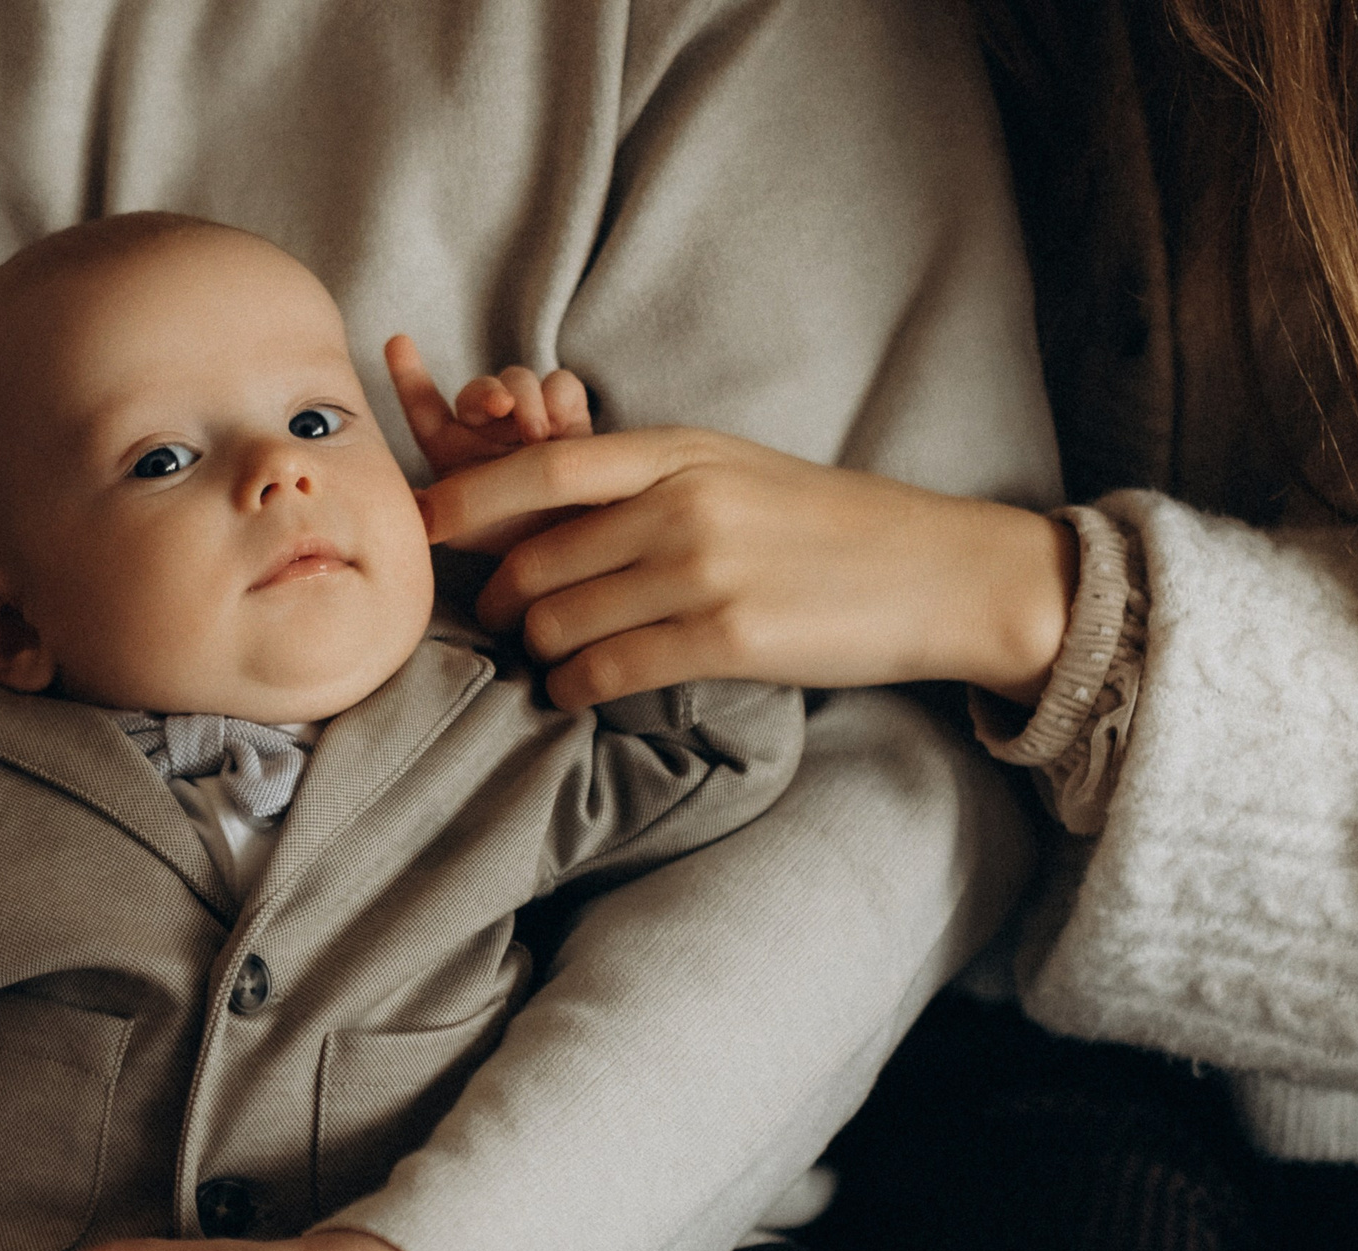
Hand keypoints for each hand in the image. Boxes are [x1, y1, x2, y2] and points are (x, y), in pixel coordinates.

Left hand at [384, 335, 591, 556]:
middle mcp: (488, 427)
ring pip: (518, 378)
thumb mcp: (467, 530)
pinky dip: (559, 397)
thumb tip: (408, 501)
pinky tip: (563, 426)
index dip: (409, 375)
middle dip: (486, 390)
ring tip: (539, 437)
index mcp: (454, 450)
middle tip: (503, 405)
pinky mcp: (569, 413)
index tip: (397, 343)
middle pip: (477, 389)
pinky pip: (560, 383)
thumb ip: (438, 510)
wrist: (574, 540)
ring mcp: (529, 415)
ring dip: (526, 398)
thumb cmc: (512, 537)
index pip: (425, 410)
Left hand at [418, 426, 1077, 709]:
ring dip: (537, 651)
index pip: (538, 470)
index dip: (463, 502)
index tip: (418, 526)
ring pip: (561, 620)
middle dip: (499, 599)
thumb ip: (642, 479)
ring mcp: (705, 573)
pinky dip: (575, 689)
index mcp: (677, 451)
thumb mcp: (730, 469)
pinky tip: (576, 693)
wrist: (938, 571)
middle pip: (534, 558)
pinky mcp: (729, 640)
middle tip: (498, 621)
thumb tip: (543, 506)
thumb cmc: (824, 524)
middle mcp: (682, 504)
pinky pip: (608, 672)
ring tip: (543, 661)